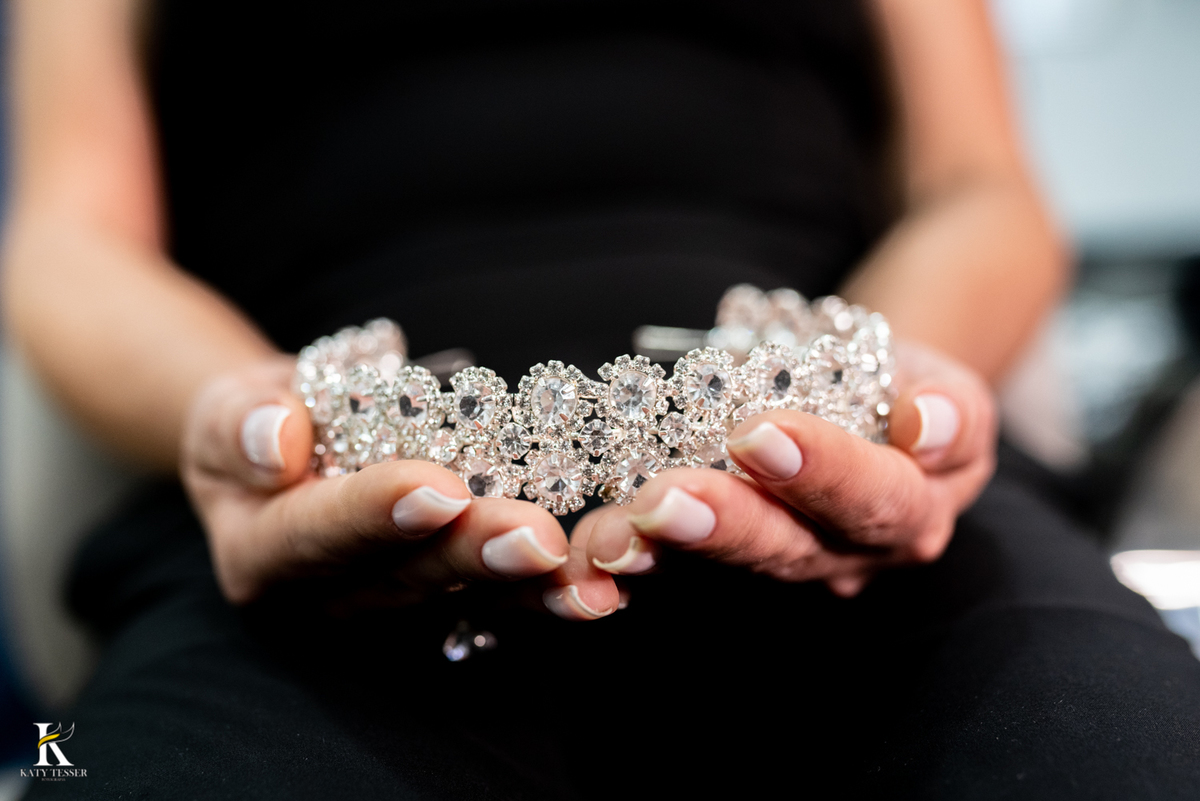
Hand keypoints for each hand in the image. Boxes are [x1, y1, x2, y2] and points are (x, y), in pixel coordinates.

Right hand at [180, 356, 619, 616]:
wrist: (290, 450)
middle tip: (533, 536)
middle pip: (403, 578)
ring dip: (525, 587)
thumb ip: (240, 425)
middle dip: (472, 555)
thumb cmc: (259, 422)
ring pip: (461, 598)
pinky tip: (596, 588)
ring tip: (580, 570)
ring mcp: (390, 607)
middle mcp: (328, 598)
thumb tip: (276, 437)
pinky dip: (545, 594)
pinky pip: (496, 600)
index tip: (435, 488)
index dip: (376, 514)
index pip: (317, 535)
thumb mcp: (227, 410)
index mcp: (262, 554)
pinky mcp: (442, 601)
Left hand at [578, 340, 997, 595]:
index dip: (820, 473)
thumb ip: (949, 408)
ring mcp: (777, 560)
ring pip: (719, 563)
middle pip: (788, 548)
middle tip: (664, 500)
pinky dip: (626, 559)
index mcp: (909, 514)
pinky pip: (673, 562)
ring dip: (661, 550)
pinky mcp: (721, 553)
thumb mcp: (946, 385)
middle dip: (723, 526)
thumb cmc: (903, 388)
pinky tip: (587, 550)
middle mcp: (842, 553)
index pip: (874, 500)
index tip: (759, 435)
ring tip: (611, 535)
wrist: (865, 401)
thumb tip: (925, 421)